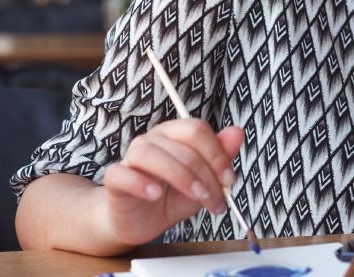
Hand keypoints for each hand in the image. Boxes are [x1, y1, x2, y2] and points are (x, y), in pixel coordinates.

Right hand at [100, 119, 244, 246]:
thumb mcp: (202, 182)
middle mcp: (152, 140)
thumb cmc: (171, 198)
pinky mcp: (115, 179)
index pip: (196, 130)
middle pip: (180, 144)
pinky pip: (121, 173)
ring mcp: (131, 157)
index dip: (217, 154)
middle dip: (205, 173)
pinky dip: (139, 183)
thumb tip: (237, 132)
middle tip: (216, 200)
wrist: (140, 222)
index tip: (230, 180)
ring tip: (195, 198)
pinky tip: (155, 195)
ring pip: (150, 154)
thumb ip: (220, 158)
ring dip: (180, 176)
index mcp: (174, 135)